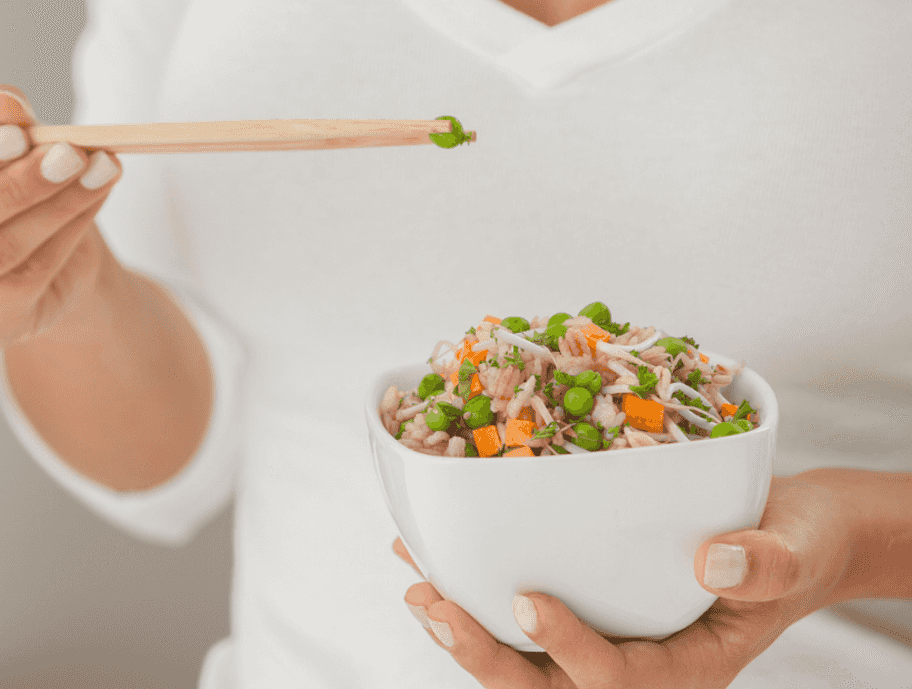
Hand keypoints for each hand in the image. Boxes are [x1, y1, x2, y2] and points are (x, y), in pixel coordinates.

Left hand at [394, 472, 857, 687]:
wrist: (781, 535)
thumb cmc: (792, 544)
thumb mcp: (794, 550)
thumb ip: (767, 565)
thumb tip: (714, 560)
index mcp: (682, 671)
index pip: (616, 677)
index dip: (569, 648)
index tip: (528, 600)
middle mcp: (629, 666)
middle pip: (544, 686)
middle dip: (483, 655)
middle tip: (436, 607)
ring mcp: (597, 642)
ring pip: (517, 660)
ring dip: (459, 628)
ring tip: (415, 586)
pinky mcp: (576, 612)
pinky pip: (511, 617)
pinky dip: (467, 589)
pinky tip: (424, 556)